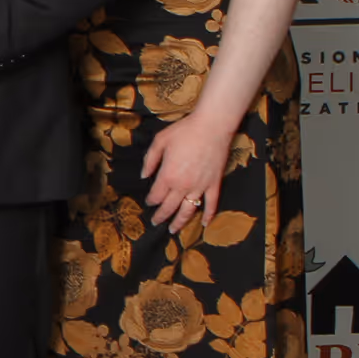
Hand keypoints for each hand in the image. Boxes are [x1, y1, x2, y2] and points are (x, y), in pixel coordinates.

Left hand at [142, 111, 230, 234]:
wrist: (212, 127)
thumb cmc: (184, 131)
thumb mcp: (159, 142)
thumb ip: (150, 160)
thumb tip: (143, 176)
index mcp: (167, 176)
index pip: (156, 195)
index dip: (151, 201)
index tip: (149, 203)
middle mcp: (183, 185)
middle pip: (170, 206)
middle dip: (161, 216)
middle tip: (156, 222)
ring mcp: (200, 186)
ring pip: (188, 210)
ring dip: (180, 222)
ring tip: (173, 230)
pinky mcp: (214, 184)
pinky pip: (212, 204)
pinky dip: (209, 215)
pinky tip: (205, 224)